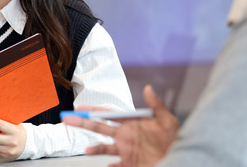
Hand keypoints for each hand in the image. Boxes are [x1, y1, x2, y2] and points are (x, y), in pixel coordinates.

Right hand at [63, 85, 178, 166]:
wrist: (179, 158)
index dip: (94, 111)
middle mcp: (125, 136)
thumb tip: (148, 88)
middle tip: (67, 119)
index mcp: (131, 123)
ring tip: (87, 150)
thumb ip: (157, 105)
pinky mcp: (130, 164)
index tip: (80, 108)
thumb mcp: (168, 120)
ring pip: (104, 148)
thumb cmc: (175, 139)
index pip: (109, 115)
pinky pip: (116, 166)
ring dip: (95, 148)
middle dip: (83, 123)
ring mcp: (126, 151)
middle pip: (100, 128)